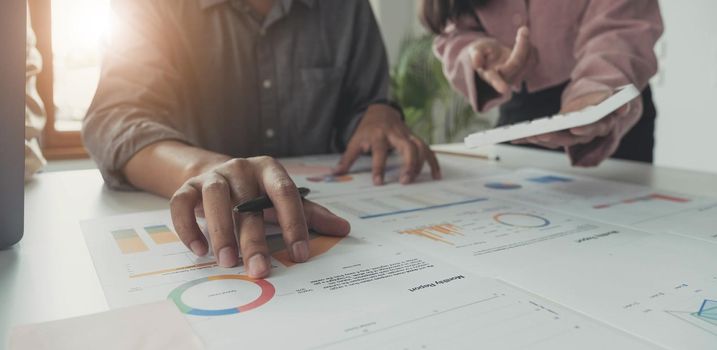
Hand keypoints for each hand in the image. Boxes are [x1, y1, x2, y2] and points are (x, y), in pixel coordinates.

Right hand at [169, 157, 350, 277]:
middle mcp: (242, 169)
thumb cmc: (257, 191)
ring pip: (215, 199)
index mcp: (270, 170)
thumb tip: (343, 229)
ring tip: (227, 262)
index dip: (293, 223)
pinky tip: (199, 250)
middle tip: (259, 270)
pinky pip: (181, 204)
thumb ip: (312, 214)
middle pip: (248, 203)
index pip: (284, 193)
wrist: (216, 173)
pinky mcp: (188, 186)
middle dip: (254, 240)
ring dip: (221, 231)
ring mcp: (213, 176)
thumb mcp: (284, 199)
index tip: (299, 253)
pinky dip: (187, 227)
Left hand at [333, 104, 440, 184]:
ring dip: (420, 164)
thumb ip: (346, 159)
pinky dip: (433, 162)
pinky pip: (428, 149)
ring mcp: (408, 135)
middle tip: (404, 181)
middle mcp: (396, 134)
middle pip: (407, 147)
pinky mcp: (416, 138)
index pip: (379, 152)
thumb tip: (333, 175)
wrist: (380, 112)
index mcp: (378, 135)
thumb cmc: (367, 130)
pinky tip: (436, 176)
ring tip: (416, 181)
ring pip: (420, 147)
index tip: (378, 183)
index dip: (378, 168)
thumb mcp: (355, 142)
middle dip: (408, 164)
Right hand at [469, 26, 530, 93]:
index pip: (494, 80)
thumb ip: (475, 55)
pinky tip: (525, 42)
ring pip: (529, 61)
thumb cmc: (482, 52)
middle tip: (523, 29)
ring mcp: (516, 78)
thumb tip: (476, 63)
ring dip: (527, 44)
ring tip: (521, 33)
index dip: (498, 84)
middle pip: (517, 62)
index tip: (504, 90)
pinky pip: (534, 60)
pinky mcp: (526, 74)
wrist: (492, 55)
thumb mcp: (475, 50)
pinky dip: (532, 48)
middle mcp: (504, 79)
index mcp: (490, 75)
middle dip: (522, 45)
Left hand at [512, 91, 642, 165]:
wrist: (600, 95)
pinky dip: (529, 138)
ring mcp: (572, 136)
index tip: (574, 129)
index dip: (584, 130)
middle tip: (538, 133)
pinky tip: (514, 138)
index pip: (595, 129)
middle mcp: (587, 134)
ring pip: (555, 141)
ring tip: (522, 135)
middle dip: (553, 137)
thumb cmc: (606, 93)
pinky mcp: (559, 135)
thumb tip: (624, 108)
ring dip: (539, 139)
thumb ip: (620, 100)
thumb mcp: (616, 93)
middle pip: (570, 139)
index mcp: (603, 124)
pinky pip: (544, 139)